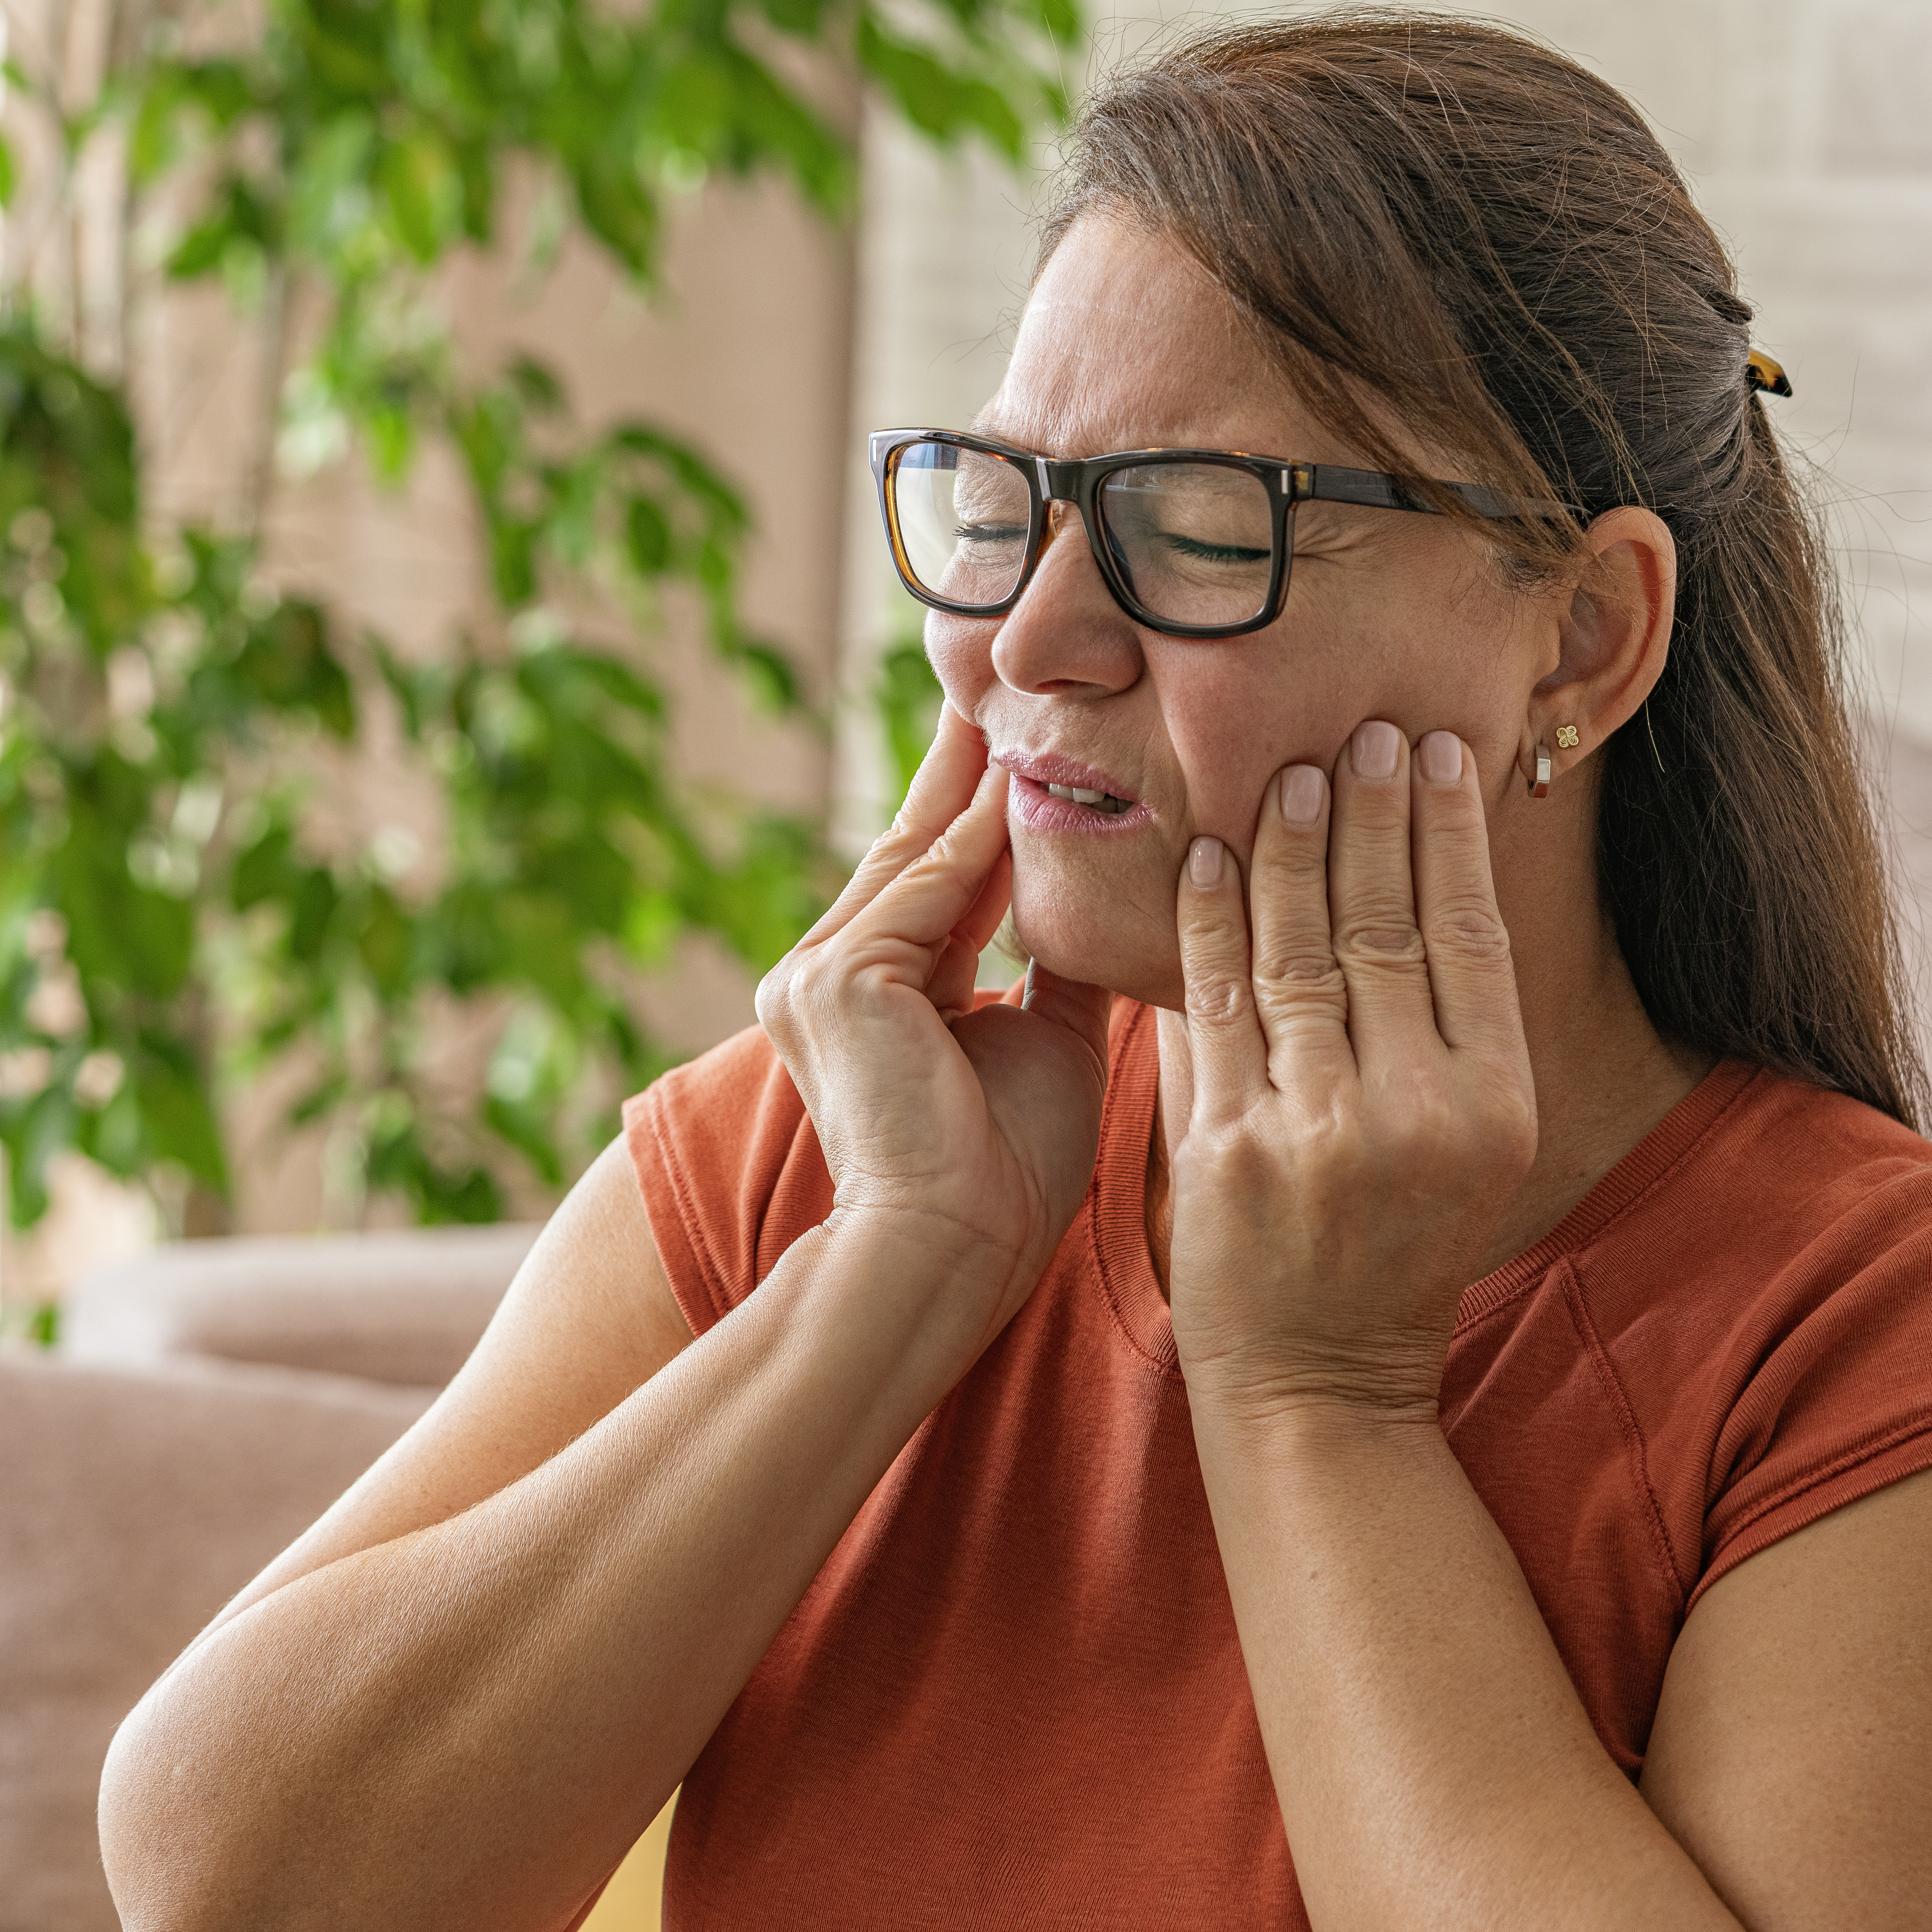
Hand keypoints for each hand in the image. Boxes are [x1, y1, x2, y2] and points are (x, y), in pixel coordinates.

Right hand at [754, 707, 1112, 1348]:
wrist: (949, 1257)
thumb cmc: (1001, 1177)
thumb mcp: (1045, 1045)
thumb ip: (1059, 968)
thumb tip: (1116, 903)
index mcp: (863, 994)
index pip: (929, 876)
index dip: (974, 806)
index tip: (1021, 735)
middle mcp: (819, 973)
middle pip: (913, 845)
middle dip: (966, 764)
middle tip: (1011, 674)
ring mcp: (815, 974)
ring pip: (922, 856)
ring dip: (983, 779)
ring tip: (1031, 693)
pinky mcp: (837, 981)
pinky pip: (930, 888)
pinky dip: (984, 836)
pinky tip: (1027, 775)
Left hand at [1157, 721, 1537, 1422]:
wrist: (1317, 1386)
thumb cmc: (1388, 1254)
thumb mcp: (1458, 1148)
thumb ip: (1439, 1031)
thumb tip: (1414, 877)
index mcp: (1493, 1107)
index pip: (1471, 935)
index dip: (1451, 835)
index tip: (1434, 752)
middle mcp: (1419, 1114)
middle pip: (1390, 924)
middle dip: (1373, 816)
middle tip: (1362, 729)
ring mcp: (1321, 1132)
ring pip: (1302, 951)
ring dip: (1293, 848)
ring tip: (1288, 770)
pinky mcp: (1230, 1151)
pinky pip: (1216, 1006)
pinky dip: (1208, 923)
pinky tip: (1204, 855)